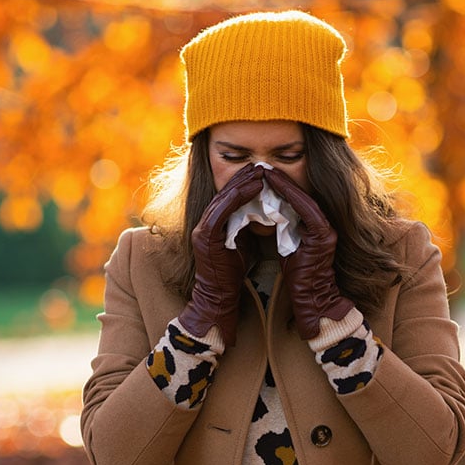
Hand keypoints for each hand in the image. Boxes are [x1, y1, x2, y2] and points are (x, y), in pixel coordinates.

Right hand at [177, 163, 264, 345]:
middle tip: (261, 164)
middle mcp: (204, 223)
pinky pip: (223, 209)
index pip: (228, 196)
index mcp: (212, 224)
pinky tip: (255, 187)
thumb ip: (245, 227)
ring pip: (224, 197)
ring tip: (260, 170)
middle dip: (243, 177)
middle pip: (224, 192)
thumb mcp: (242, 244)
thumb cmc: (232, 275)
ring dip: (243, 182)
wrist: (219, 299)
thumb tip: (262, 211)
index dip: (243, 183)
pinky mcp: (206, 236)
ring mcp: (203, 229)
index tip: (261, 171)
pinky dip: (239, 196)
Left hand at [262, 167, 354, 338]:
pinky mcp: (324, 236)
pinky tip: (274, 185)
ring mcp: (326, 229)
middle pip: (301, 195)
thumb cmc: (299, 277)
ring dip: (284, 184)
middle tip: (262, 167)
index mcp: (316, 227)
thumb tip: (267, 215)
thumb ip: (285, 230)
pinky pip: (306, 209)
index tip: (263, 174)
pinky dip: (290, 196)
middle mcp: (324, 225)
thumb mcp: (289, 248)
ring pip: (304, 199)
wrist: (313, 299)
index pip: (297, 201)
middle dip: (281, 181)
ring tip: (266, 171)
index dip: (281, 186)